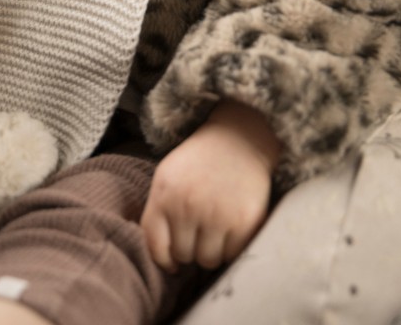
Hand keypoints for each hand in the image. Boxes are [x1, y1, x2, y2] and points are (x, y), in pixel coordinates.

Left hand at [140, 99, 279, 271]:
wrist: (240, 139)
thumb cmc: (199, 162)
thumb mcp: (168, 176)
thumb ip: (159, 211)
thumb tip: (163, 257)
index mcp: (165, 194)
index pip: (156, 246)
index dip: (165, 260)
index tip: (173, 262)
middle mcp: (188, 206)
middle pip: (183, 256)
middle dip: (191, 248)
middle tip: (201, 231)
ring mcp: (217, 215)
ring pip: (208, 261)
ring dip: (212, 250)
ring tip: (216, 228)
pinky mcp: (244, 222)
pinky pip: (232, 256)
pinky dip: (233, 248)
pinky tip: (233, 226)